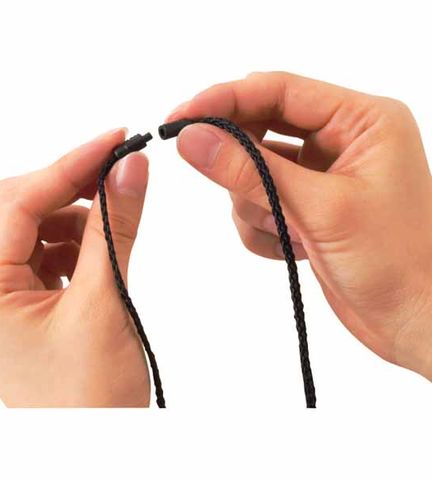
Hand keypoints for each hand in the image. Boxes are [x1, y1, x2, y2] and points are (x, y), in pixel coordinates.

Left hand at [0, 128, 150, 406]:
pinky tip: (107, 255)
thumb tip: (129, 168)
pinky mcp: (37, 308)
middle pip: (25, 213)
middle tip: (121, 169)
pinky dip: (85, 245)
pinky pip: (56, 257)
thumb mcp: (107, 304)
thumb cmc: (93, 401)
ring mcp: (12, 301)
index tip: (114, 139)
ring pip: (43, 233)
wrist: (100, 453)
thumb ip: (116, 229)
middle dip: (74, 188)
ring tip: (119, 229)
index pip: (17, 203)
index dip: (68, 164)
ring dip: (83, 220)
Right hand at [168, 72, 431, 379]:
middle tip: (208, 171)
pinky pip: (259, 201)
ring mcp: (320, 175)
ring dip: (255, 205)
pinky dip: (262, 228)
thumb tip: (193, 139)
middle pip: (261, 127)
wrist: (411, 319)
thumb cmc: (394, 263)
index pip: (278, 91)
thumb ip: (250, 170)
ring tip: (286, 231)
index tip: (180, 117)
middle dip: (239, 160)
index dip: (224, 100)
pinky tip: (291, 249)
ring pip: (253, 170)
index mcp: (361, 121)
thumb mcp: (317, 209)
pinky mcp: (306, 205)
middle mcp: (340, 140)